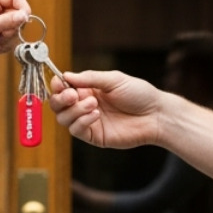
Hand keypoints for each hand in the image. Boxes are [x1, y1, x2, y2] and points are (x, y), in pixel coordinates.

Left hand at [0, 0, 30, 96]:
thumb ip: (5, 22)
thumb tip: (25, 15)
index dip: (23, 8)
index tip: (23, 21)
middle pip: (19, 15)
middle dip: (11, 29)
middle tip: (0, 35)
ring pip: (16, 30)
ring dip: (6, 40)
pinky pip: (11, 42)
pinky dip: (3, 47)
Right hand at [49, 71, 163, 148]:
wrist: (155, 115)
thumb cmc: (138, 94)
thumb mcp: (114, 79)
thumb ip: (90, 78)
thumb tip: (66, 75)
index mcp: (88, 89)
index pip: (62, 88)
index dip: (57, 85)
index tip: (60, 83)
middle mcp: (84, 105)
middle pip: (57, 105)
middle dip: (60, 99)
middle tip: (72, 95)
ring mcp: (88, 122)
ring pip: (64, 119)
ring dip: (74, 110)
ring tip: (94, 104)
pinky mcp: (94, 136)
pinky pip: (76, 130)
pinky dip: (82, 121)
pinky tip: (95, 114)